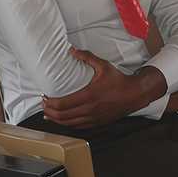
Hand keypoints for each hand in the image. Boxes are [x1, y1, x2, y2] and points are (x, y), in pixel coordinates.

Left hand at [42, 48, 163, 127]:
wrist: (134, 94)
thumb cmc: (118, 80)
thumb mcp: (103, 66)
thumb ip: (87, 57)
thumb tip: (72, 50)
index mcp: (88, 96)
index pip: (63, 104)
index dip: (50, 103)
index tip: (44, 97)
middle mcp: (89, 110)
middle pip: (63, 116)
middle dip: (50, 112)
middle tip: (43, 106)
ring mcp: (93, 118)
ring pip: (69, 124)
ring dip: (57, 120)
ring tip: (49, 114)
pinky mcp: (97, 123)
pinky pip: (78, 126)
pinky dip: (68, 124)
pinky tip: (63, 120)